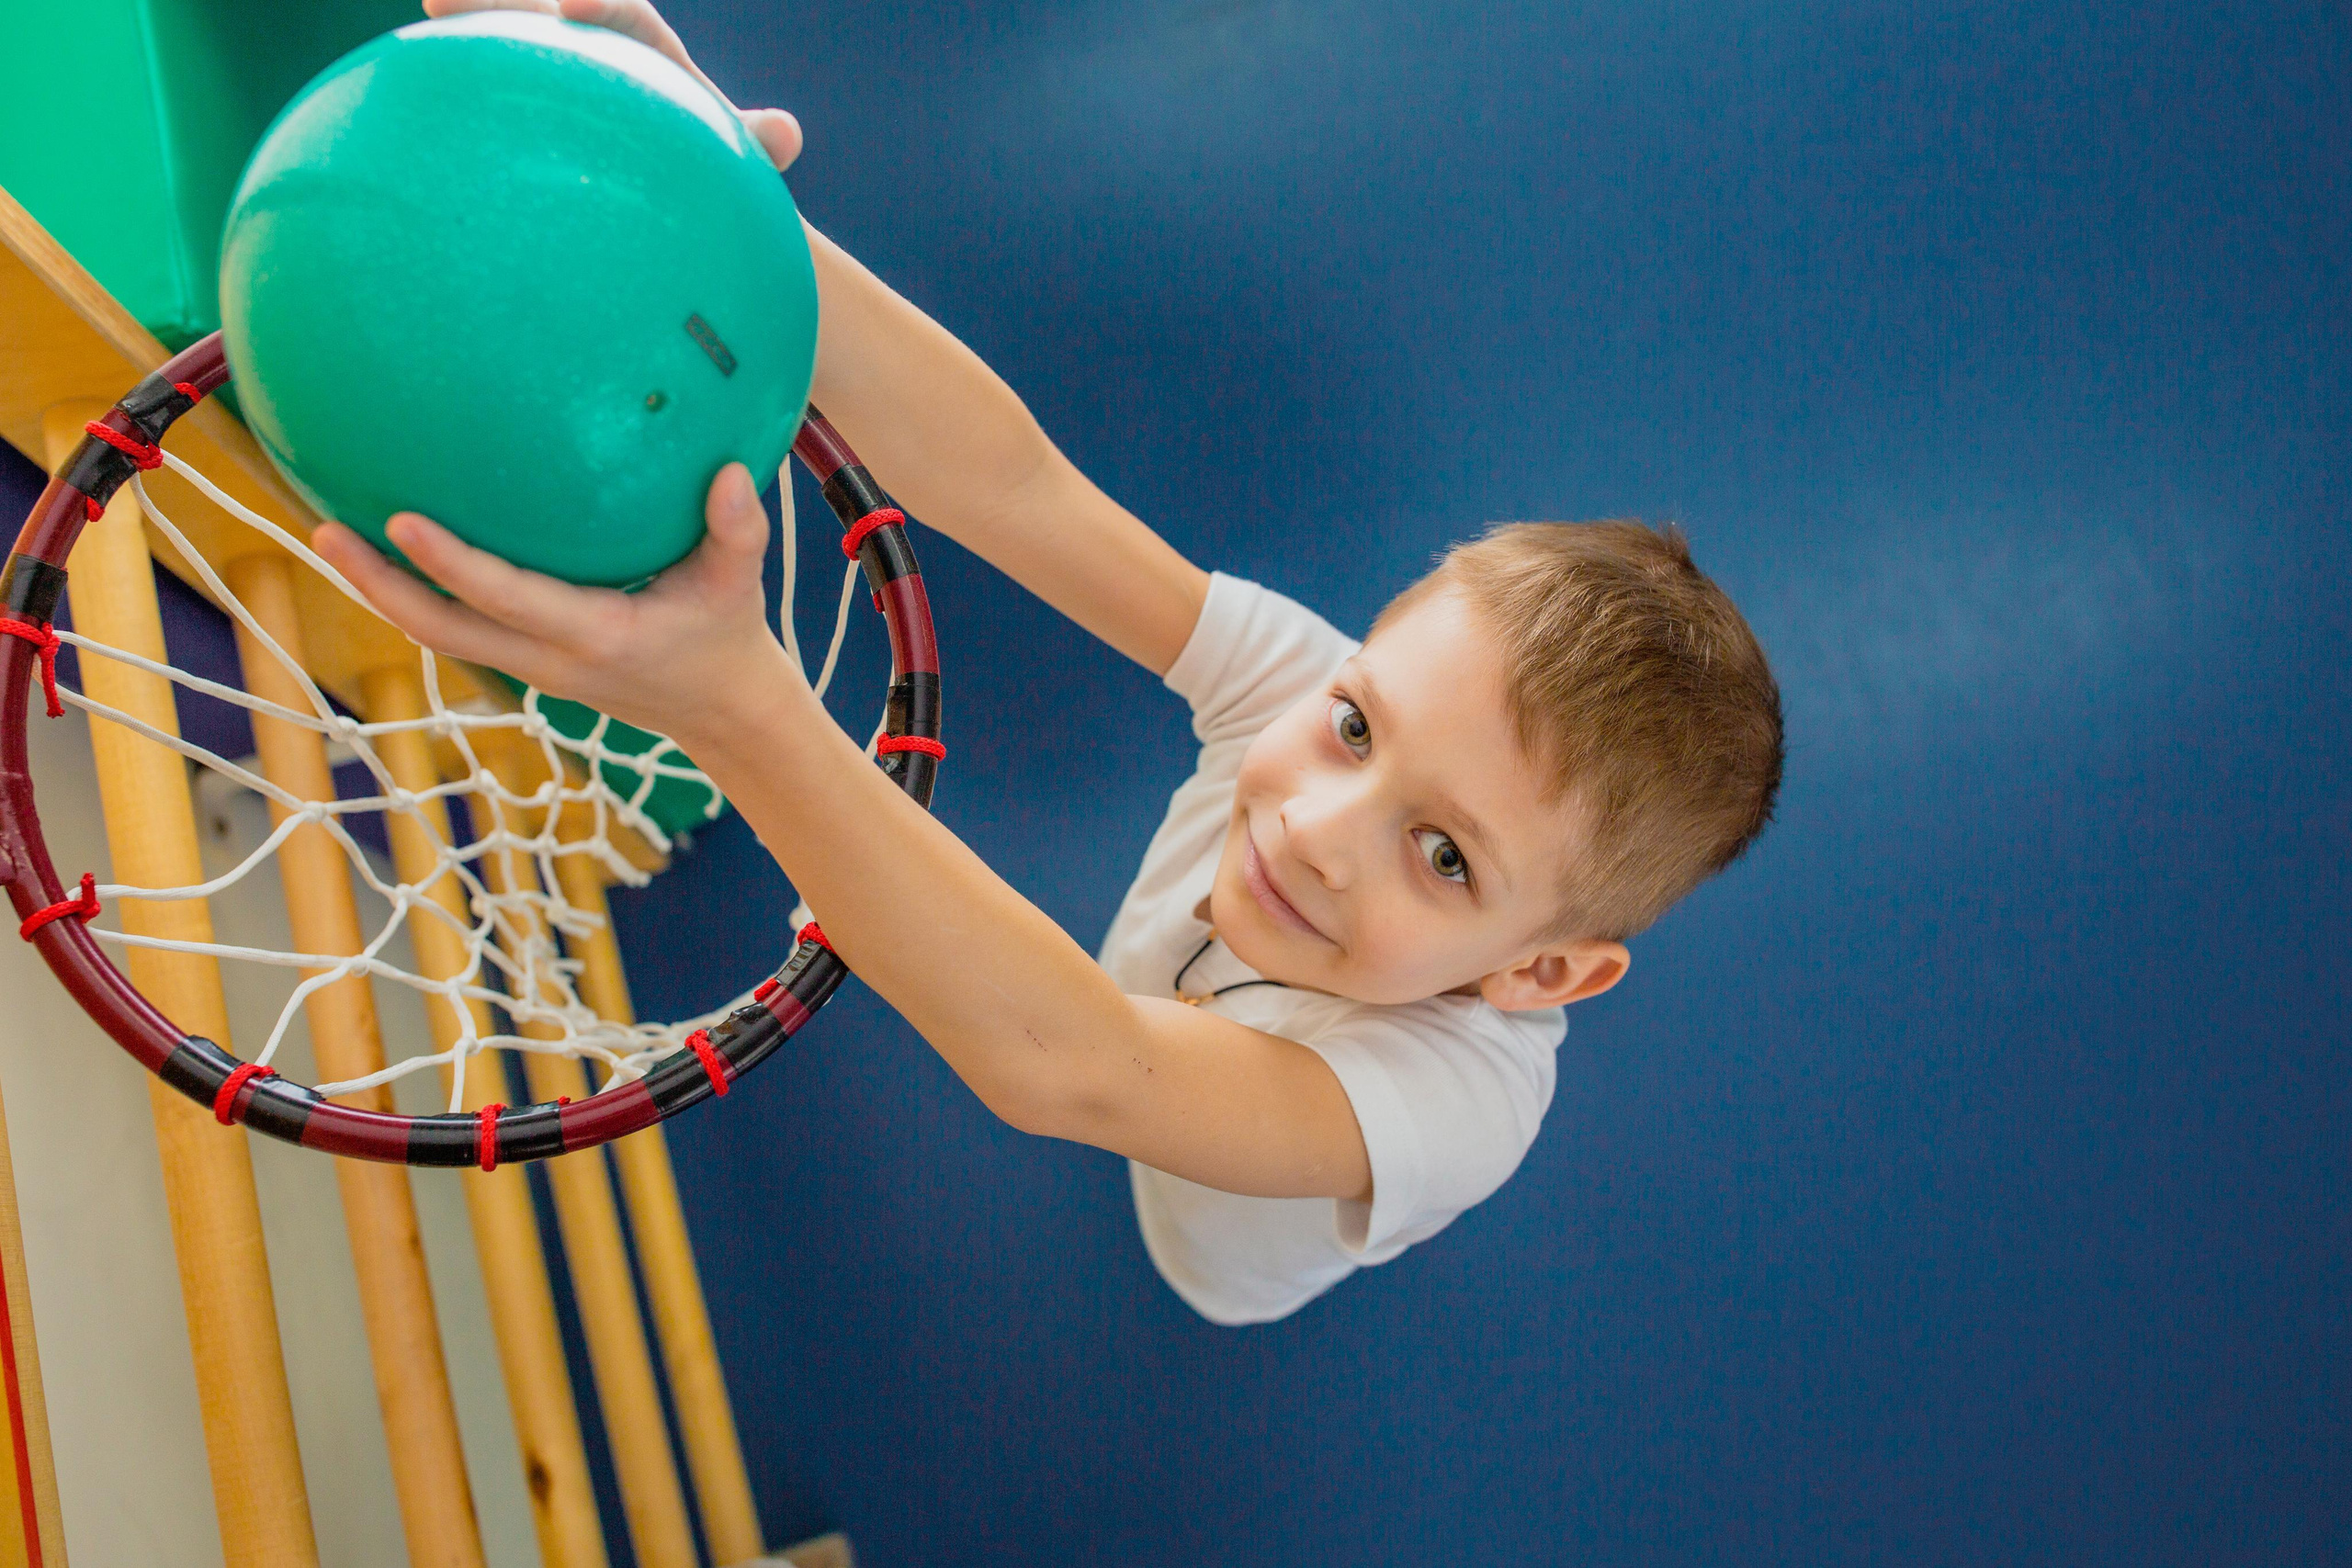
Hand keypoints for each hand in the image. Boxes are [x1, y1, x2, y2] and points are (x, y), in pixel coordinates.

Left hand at [311, 463, 801, 744]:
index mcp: (596, 634)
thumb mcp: (740, 584)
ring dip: (382, 592)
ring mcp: (531, 666)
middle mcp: (549, 658)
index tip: (399, 520)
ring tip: (332, 537)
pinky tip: (389, 553)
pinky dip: (416, 596)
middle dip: (378, 585)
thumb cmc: (728, 636)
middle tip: (324, 531)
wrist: (721, 712)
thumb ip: (739, 530)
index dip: (449, 564)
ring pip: (438, 633)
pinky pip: (458, 629)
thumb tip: (731, 473)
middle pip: (441, 629)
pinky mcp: (526, 663)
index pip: (506, 597)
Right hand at [422, 0, 803, 172]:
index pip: (622, 14)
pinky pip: (483, 99)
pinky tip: (401, 108)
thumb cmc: (701, 165)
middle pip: (539, 14)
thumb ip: (754, 140)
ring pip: (499, 45)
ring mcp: (544, 76)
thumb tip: (788, 133)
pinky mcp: (517, 114)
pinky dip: (448, 93)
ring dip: (465, 25)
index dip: (599, 1)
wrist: (668, 190)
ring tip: (427, 10)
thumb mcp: (729, 153)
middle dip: (500, 1)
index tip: (576, 1)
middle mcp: (587, 48)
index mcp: (642, 48)